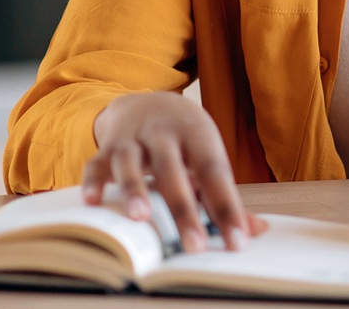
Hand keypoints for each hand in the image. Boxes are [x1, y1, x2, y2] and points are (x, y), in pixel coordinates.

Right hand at [82, 92, 266, 252]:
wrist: (149, 102)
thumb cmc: (186, 141)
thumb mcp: (208, 157)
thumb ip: (226, 196)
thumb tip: (255, 232)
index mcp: (198, 136)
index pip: (216, 173)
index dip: (228, 208)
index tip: (238, 241)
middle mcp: (164, 134)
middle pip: (173, 171)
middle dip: (183, 209)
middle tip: (194, 247)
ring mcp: (132, 139)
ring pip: (131, 162)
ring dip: (134, 189)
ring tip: (140, 218)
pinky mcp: (106, 147)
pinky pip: (96, 163)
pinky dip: (93, 181)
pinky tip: (93, 203)